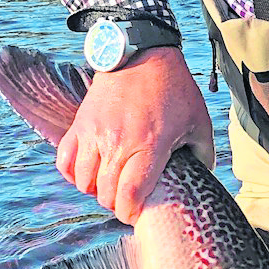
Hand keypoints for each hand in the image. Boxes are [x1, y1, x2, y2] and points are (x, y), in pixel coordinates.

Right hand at [57, 46, 215, 222]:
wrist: (142, 54)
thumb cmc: (174, 90)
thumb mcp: (199, 122)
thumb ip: (204, 156)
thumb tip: (202, 180)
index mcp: (148, 146)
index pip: (129, 196)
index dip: (130, 213)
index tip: (136, 214)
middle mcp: (117, 143)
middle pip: (105, 194)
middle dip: (117, 204)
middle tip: (128, 200)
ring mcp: (94, 134)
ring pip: (84, 181)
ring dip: (96, 190)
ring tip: (110, 185)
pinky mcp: (79, 124)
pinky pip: (64, 161)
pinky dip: (73, 174)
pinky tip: (88, 172)